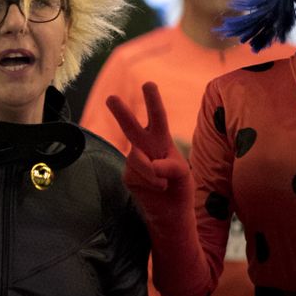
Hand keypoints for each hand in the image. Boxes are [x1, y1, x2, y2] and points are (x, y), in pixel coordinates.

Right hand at [105, 83, 191, 198]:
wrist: (168, 211)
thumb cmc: (178, 186)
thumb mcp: (183, 174)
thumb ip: (171, 167)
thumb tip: (152, 165)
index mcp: (160, 139)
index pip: (157, 117)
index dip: (152, 100)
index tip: (148, 84)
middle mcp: (144, 146)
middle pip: (131, 126)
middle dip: (121, 112)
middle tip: (111, 98)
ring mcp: (133, 160)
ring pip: (139, 160)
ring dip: (154, 174)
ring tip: (163, 184)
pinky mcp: (128, 175)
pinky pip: (138, 175)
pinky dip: (151, 183)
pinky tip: (155, 189)